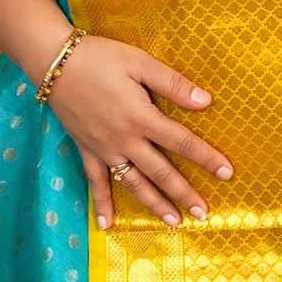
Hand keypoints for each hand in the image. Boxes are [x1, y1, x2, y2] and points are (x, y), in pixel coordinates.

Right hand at [47, 32, 233, 227]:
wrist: (54, 62)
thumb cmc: (100, 57)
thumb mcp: (140, 62)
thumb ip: (172, 84)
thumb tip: (205, 102)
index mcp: (141, 117)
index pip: (182, 142)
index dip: (207, 158)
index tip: (228, 174)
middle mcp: (125, 140)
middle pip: (161, 172)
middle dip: (184, 194)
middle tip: (204, 214)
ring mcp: (104, 148)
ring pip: (133, 183)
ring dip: (154, 204)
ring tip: (173, 222)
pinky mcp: (86, 149)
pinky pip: (95, 181)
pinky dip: (101, 203)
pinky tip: (106, 224)